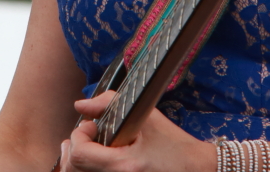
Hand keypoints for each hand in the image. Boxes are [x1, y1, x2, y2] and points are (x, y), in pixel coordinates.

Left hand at [59, 91, 214, 171]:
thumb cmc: (174, 145)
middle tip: (86, 136)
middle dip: (73, 149)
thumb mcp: (146, 117)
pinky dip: (86, 169)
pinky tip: (94, 160)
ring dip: (76, 161)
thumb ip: (110, 104)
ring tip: (87, 147)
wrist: (196, 170)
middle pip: (73, 171)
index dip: (78, 136)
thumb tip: (81, 105)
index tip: (91, 126)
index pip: (80, 155)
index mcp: (125, 166)